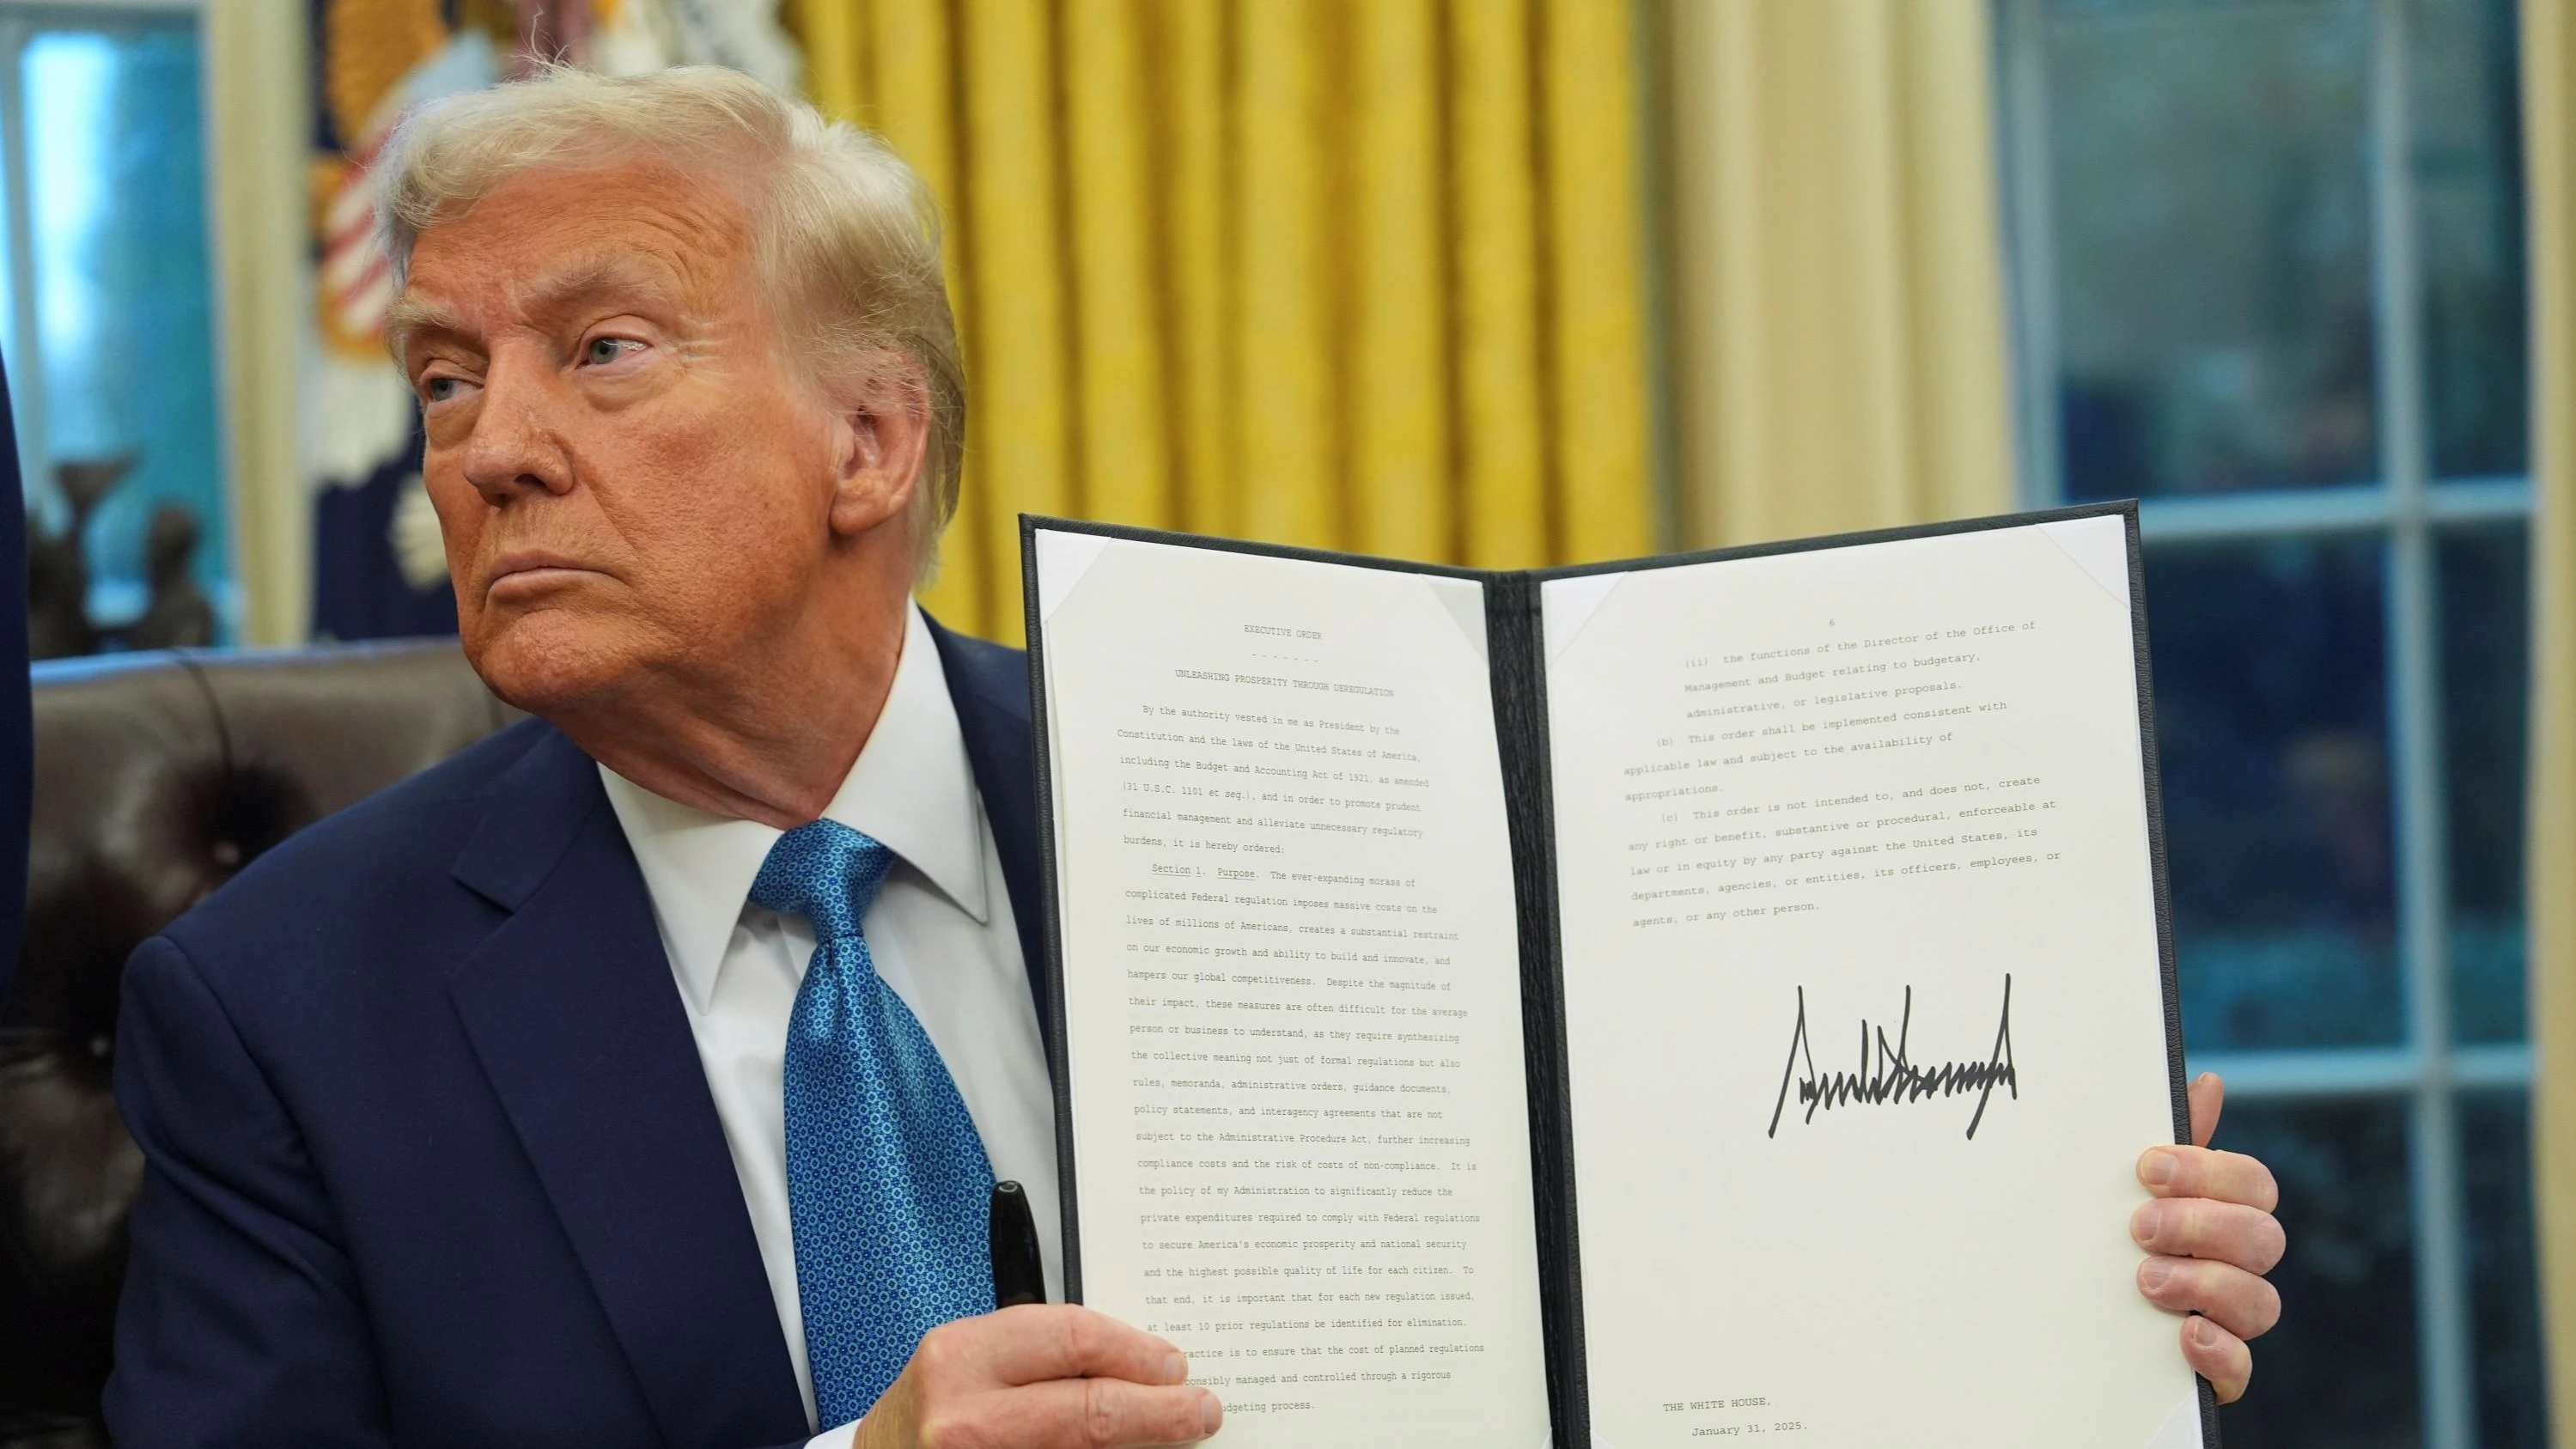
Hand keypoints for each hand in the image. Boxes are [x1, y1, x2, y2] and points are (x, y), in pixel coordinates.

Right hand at [856, 1304, 1221, 1448]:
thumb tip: (1134, 1363)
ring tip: (1173, 1438)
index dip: (1137, 1353)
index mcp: (962, 1359)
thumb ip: (1041, 1356)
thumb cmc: (930, 1411)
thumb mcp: (971, 1363)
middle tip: (1200, 1410)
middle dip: (1161, 1412)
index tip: (1173, 1365)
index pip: (1074, 1341)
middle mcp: (966, 1420)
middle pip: (1092, 1413)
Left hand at [2132, 1072, 2283, 1402]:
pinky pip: (2241, 1370)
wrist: (2055, 1322)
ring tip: (2145, 1281)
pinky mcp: (2214, 1374)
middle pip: (2264, 1238)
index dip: (2209, 1172)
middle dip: (2200, 1226)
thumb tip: (2209, 1082)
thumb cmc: (2105, 1239)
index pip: (2254, 1184)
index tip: (2149, 1168)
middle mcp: (2236, 1266)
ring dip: (2205, 1285)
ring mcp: (2229, 1322)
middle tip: (2138, 1227)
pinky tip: (2184, 1336)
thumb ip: (2170, 1142)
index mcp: (2222, 1214)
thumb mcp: (2126, 1188)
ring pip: (2261, 1302)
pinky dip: (2219, 1353)